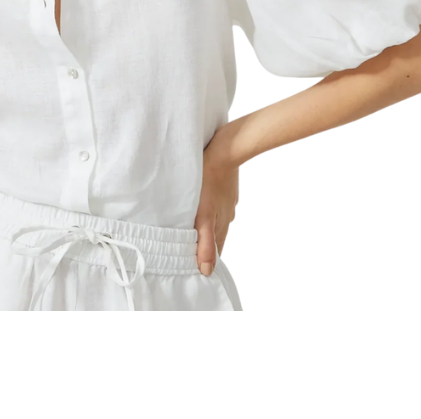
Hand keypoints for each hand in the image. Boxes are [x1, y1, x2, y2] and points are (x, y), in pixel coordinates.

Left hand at [195, 125, 238, 275]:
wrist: (226, 150)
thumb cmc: (209, 181)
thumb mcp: (204, 214)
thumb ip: (205, 242)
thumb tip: (207, 270)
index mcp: (222, 224)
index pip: (216, 250)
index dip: (208, 261)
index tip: (199, 269)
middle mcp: (228, 214)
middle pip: (216, 235)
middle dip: (207, 244)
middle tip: (192, 251)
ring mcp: (228, 200)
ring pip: (217, 219)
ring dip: (208, 226)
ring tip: (194, 229)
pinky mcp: (226, 187)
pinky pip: (218, 203)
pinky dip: (211, 209)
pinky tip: (203, 205)